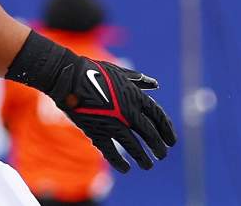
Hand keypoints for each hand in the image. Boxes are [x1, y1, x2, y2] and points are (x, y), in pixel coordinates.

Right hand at [47, 56, 176, 172]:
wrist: (69, 78)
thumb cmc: (96, 72)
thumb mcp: (121, 72)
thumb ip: (139, 81)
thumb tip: (155, 84)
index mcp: (136, 96)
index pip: (158, 116)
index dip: (167, 130)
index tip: (172, 141)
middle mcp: (128, 112)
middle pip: (149, 133)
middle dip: (158, 146)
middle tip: (163, 155)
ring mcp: (113, 124)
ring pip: (133, 146)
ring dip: (142, 158)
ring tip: (149, 166)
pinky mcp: (96, 132)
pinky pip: (110, 151)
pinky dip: (118, 162)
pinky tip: (126, 169)